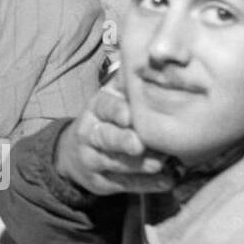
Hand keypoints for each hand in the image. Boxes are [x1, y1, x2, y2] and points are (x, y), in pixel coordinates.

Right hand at [55, 87, 171, 196]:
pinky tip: (166, 182)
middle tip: (139, 144)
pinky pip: (124, 184)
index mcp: (97, 108)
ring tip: (160, 164)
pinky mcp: (102, 181)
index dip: (115, 110)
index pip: (103, 106)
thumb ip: (131, 84)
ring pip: (114, 162)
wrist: (77, 154)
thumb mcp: (114, 97)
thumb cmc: (108, 119)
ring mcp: (93, 158)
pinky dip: (146, 184)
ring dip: (138, 165)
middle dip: (121, 140)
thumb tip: (159, 59)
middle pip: (104, 137)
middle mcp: (90, 133)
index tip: (128, 115)